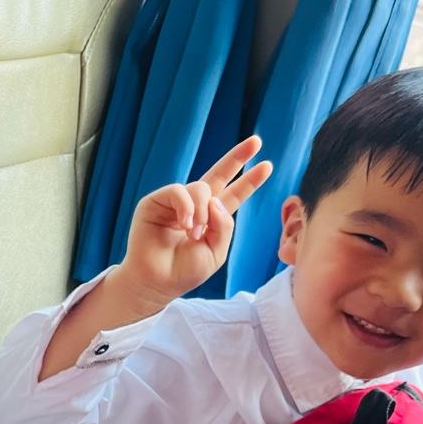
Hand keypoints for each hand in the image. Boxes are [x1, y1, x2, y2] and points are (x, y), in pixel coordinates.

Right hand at [117, 135, 272, 306]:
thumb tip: (215, 200)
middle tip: (256, 141)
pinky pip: (178, 191)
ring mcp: (175, 202)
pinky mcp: (156, 201)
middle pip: (219, 174)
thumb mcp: (216, 252)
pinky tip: (185, 225)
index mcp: (212, 218)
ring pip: (200, 187)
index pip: (234, 194)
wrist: (157, 282)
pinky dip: (186, 207)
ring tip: (195, 233)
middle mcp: (195, 205)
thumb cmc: (184, 272)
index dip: (250, 181)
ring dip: (202, 211)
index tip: (267, 165)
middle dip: (237, 157)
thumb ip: (224, 227)